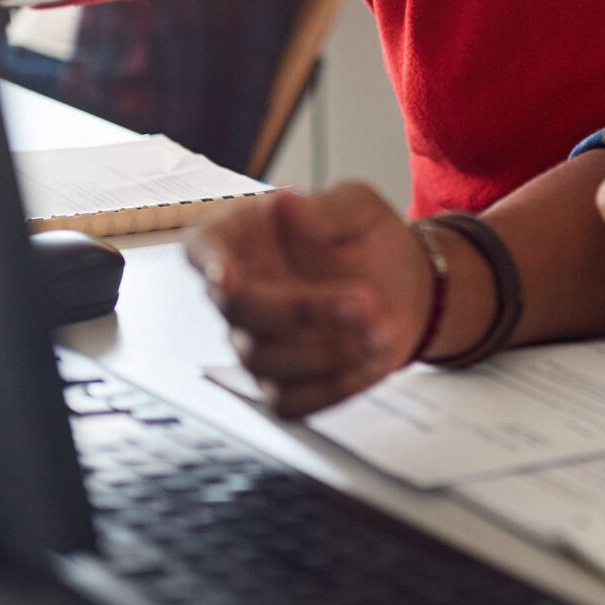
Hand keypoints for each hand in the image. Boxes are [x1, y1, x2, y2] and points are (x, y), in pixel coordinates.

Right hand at [185, 183, 430, 417]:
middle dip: (301, 310)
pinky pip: (292, 401)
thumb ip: (327, 209)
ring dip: (328, 351)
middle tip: (365, 300)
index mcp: (241, 240)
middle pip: (240, 311)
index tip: (227, 277)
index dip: (209, 266)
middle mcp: (238, 295)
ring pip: (265, 361)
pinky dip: (335, 385)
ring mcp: (255, 344)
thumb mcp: (358, 207)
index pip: (203, 251)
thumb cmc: (364, 239)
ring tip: (384, 329)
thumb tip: (288, 203)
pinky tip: (374, 360)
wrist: (401, 286)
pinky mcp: (282, 385)